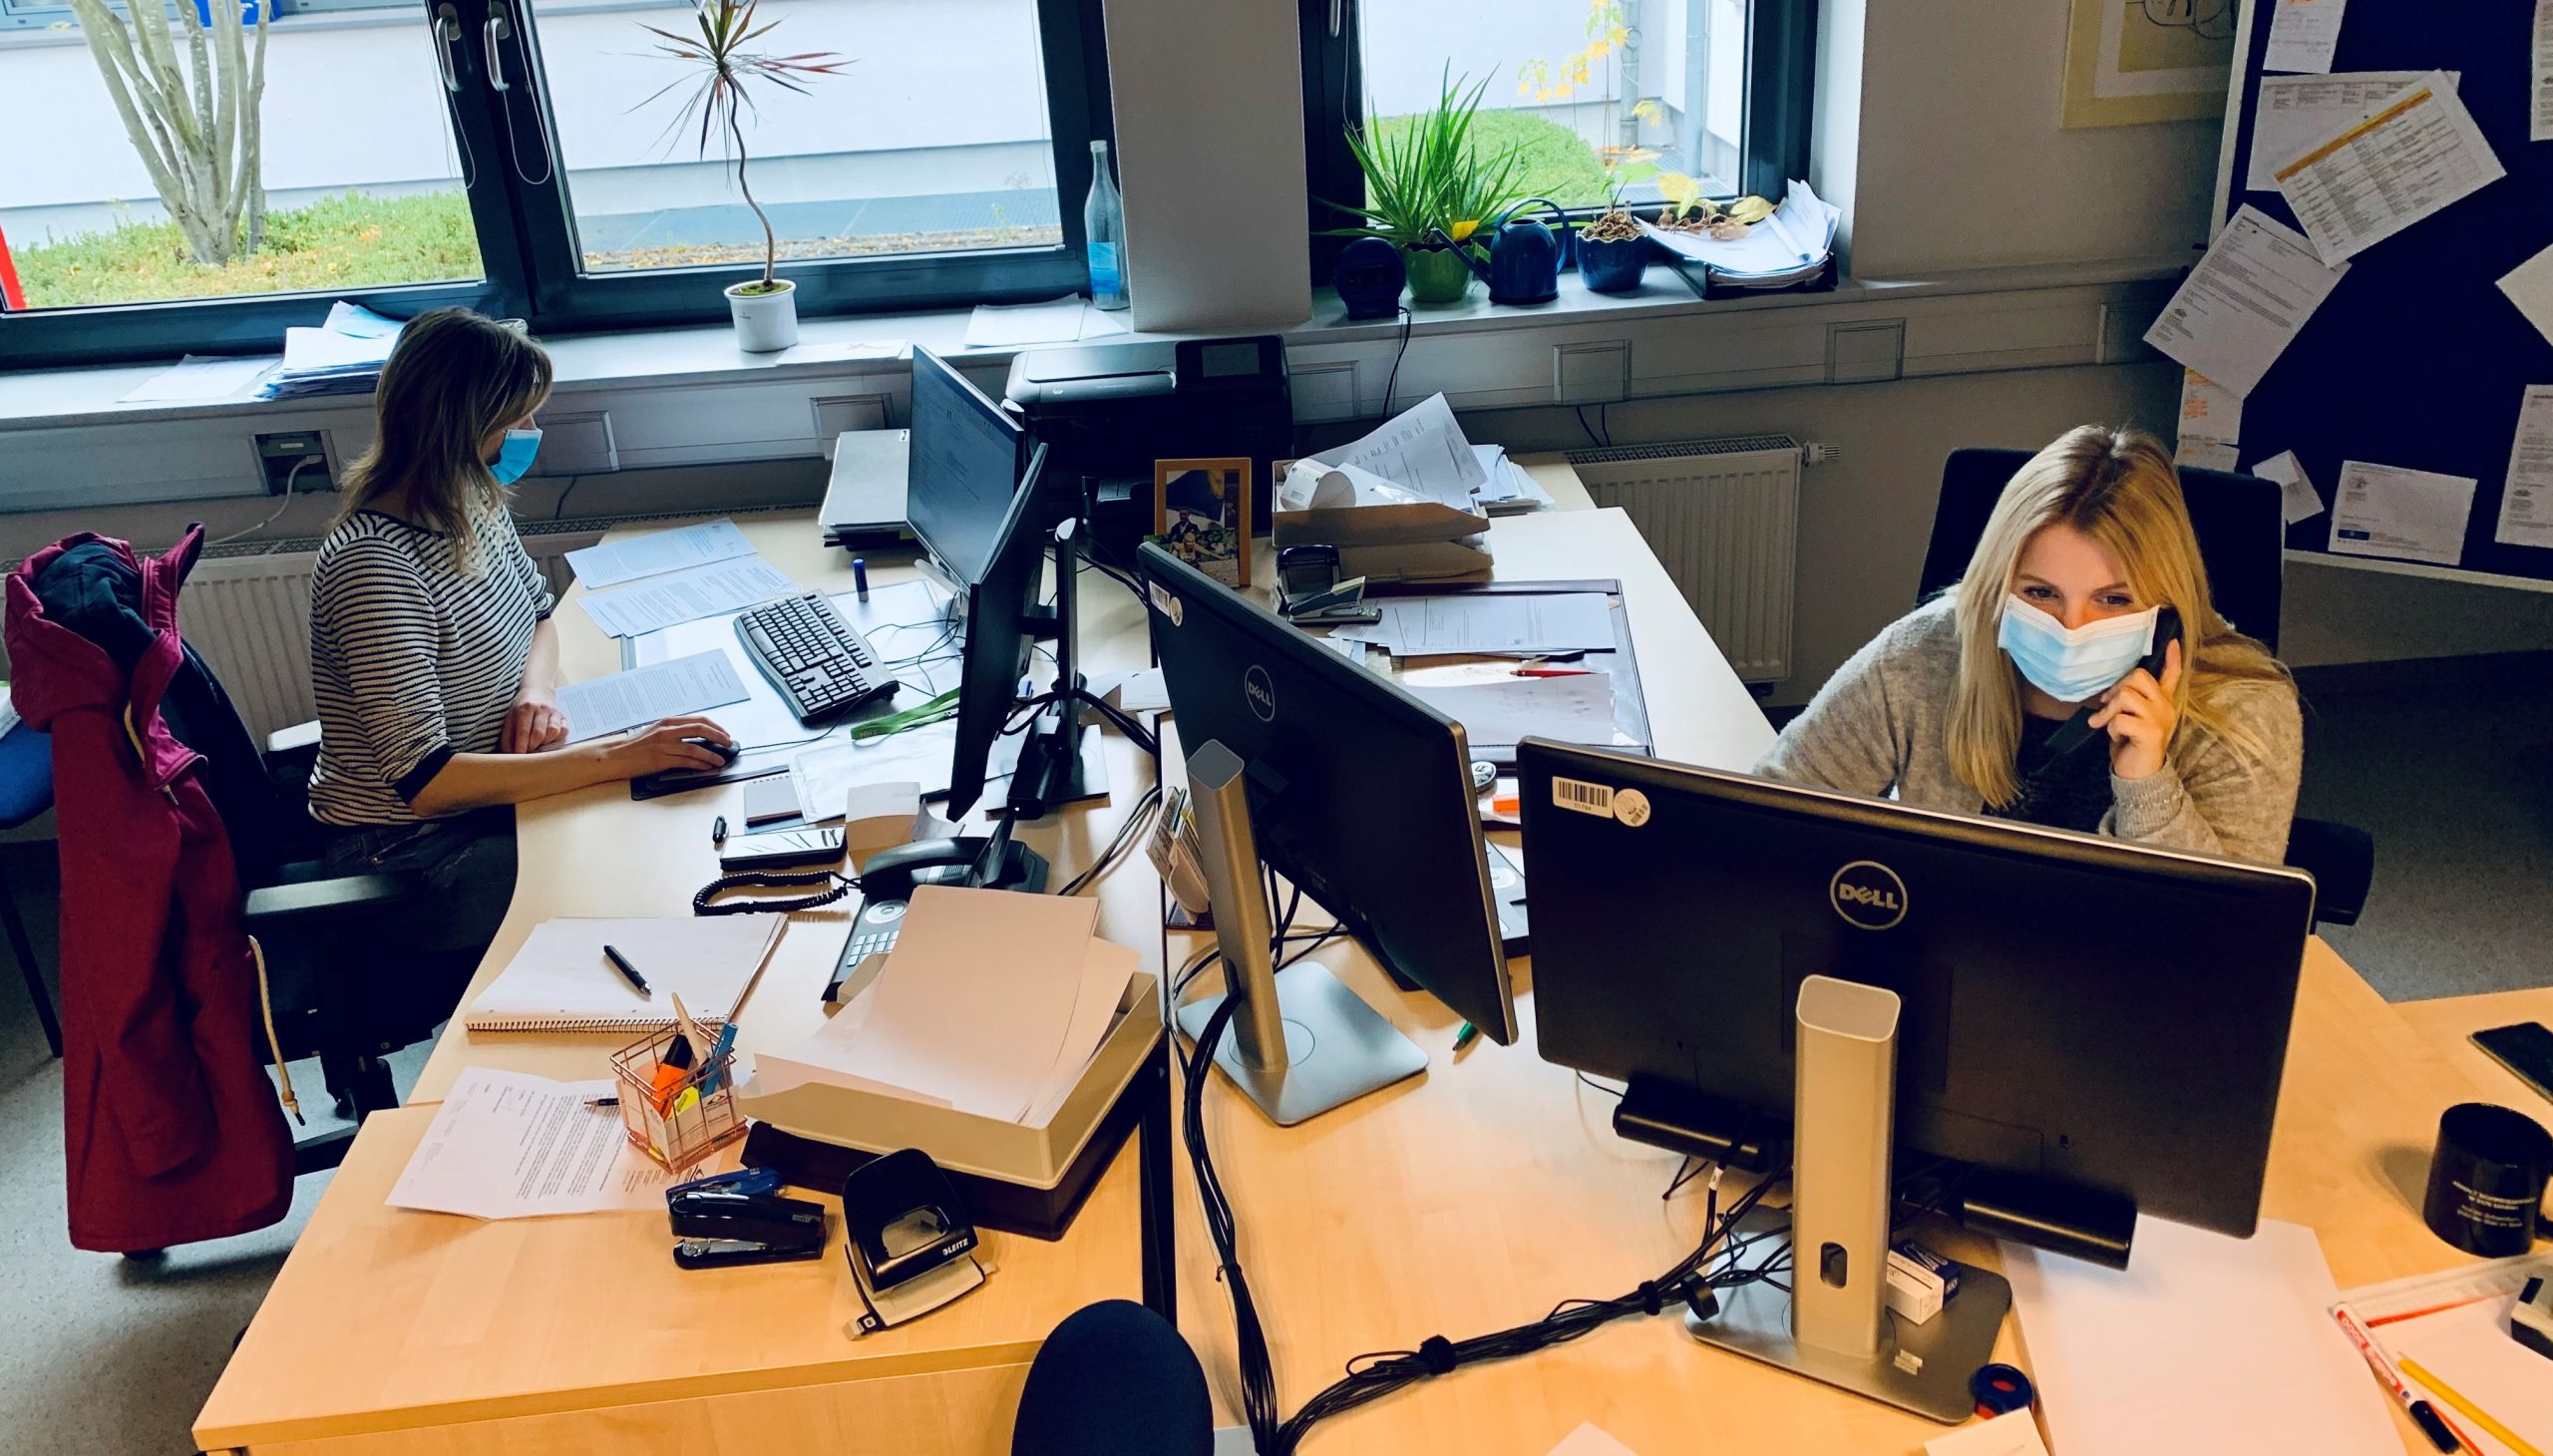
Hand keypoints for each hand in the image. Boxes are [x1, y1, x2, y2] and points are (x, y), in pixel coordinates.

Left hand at [501, 688, 568, 753]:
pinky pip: (564, 730)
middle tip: (528, 751)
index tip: (518, 756)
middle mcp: (541, 708)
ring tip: (539, 744)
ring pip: (553, 732)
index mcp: (525, 708)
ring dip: (545, 742)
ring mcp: (554, 712)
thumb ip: (508, 736)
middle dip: (532, 746)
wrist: (538, 691)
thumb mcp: (510, 718)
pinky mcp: (563, 716)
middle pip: (539, 733)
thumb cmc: (521, 708)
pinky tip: (550, 739)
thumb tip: (509, 754)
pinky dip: (558, 737)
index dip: (521, 746)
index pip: (523, 731)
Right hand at [599, 716, 734, 777]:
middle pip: (701, 729)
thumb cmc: (635, 746)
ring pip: (696, 747)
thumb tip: (695, 738)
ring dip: (712, 754)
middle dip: (719, 736)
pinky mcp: (660, 759)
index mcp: (667, 722)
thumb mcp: (656, 732)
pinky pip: (686, 761)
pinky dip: (700, 764)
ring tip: (721, 760)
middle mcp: (667, 730)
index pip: (698, 720)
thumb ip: (674, 732)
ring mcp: (664, 745)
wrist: (615, 756)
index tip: (724, 733)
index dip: (715, 727)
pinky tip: (707, 767)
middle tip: (729, 743)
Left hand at [2089, 639, 2181, 781]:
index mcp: (2163, 702)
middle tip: (2106, 706)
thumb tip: (2111, 691)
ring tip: (2110, 727)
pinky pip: (2119, 719)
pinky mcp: (2150, 732)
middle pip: (2138, 677)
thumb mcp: (2132, 719)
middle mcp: (2166, 707)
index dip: (2171, 658)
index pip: (2172, 675)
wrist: (2140, 776)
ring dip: (2110, 712)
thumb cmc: (2132, 745)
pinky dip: (2111, 728)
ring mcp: (2159, 719)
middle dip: (2115, 690)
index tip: (2171, 641)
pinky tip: (2118, 739)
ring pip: (2126, 696)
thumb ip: (2130, 702)